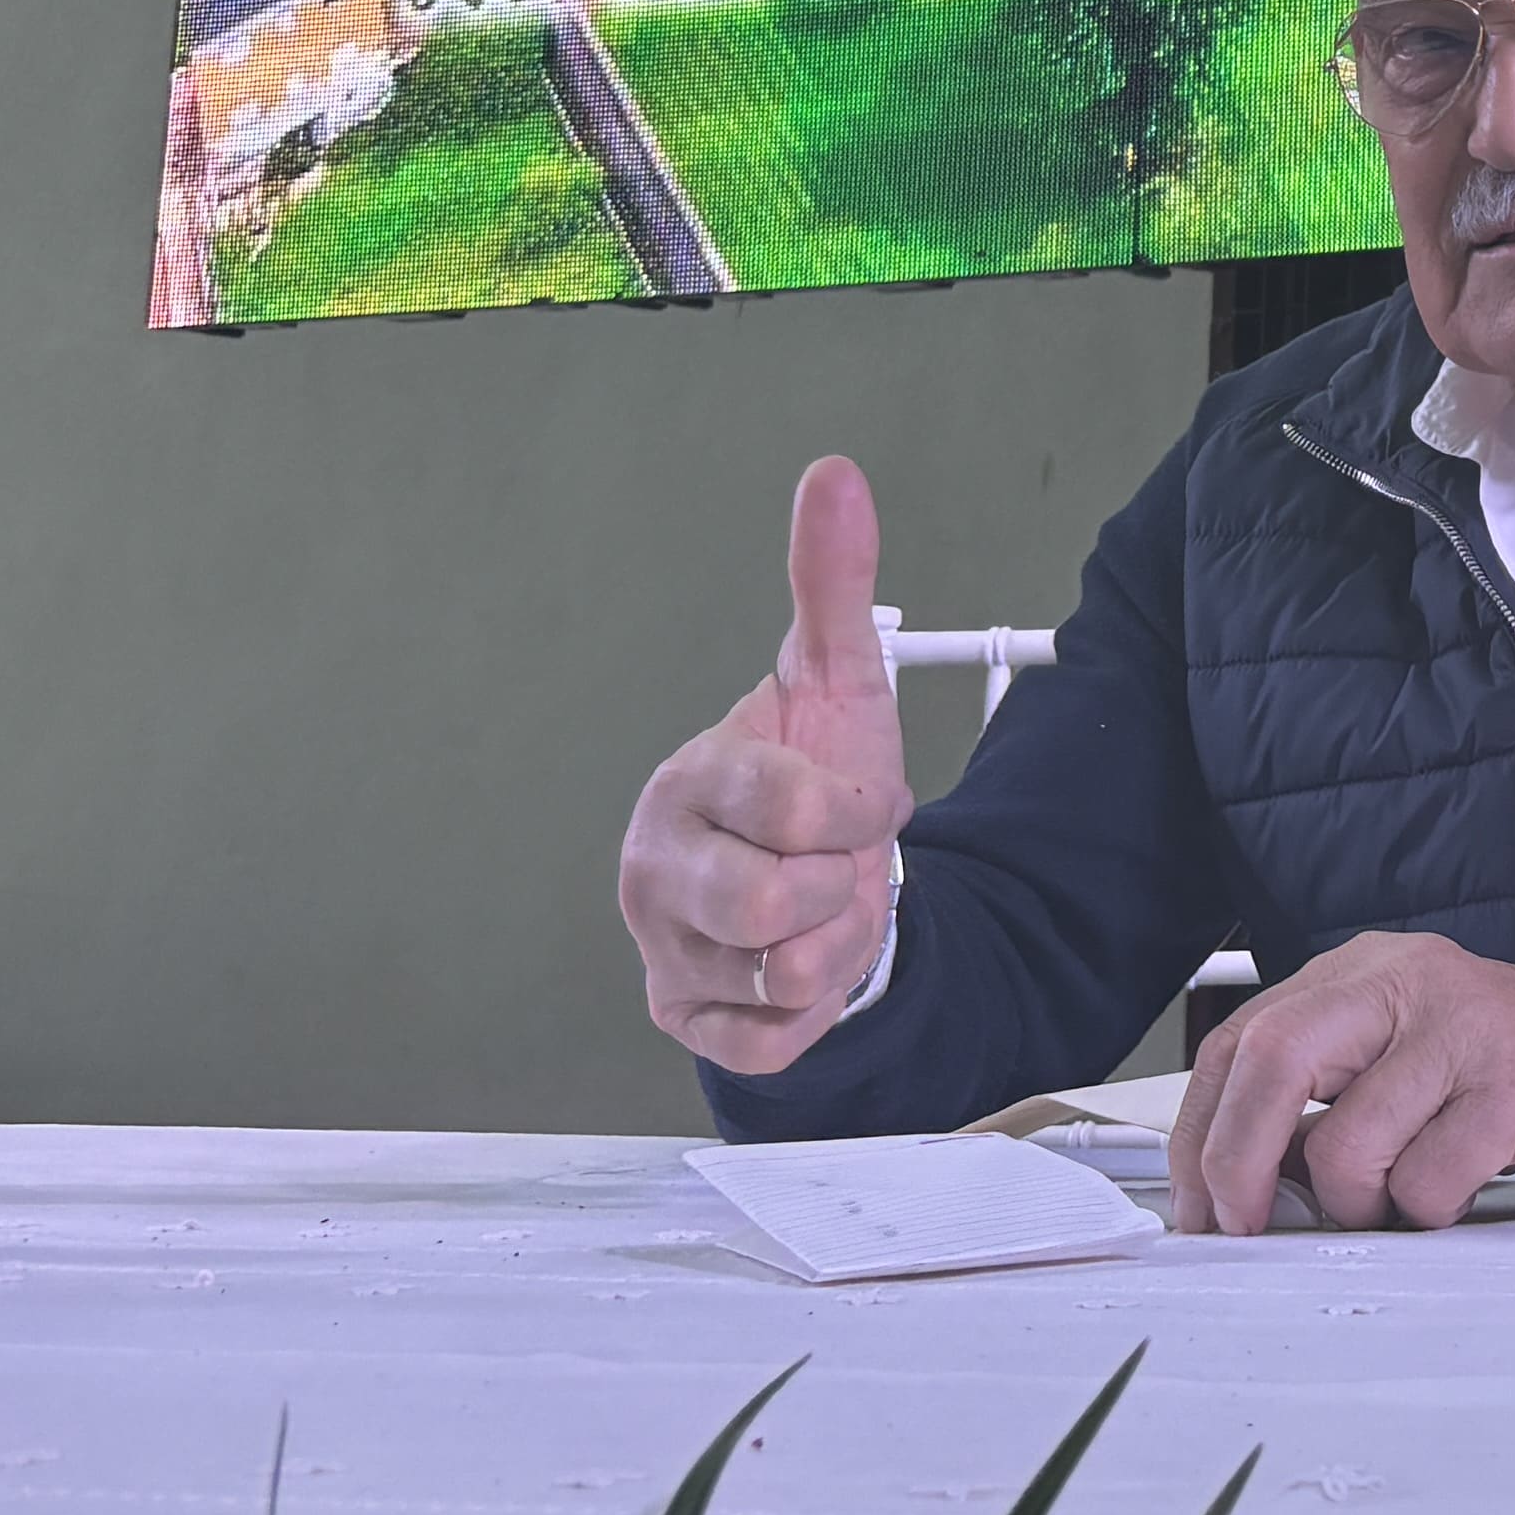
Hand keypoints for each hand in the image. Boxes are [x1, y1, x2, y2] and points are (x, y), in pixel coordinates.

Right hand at [618, 456, 912, 1075]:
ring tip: (825, 906)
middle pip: (773, 903)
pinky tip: (804, 961)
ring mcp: (660, 949)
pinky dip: (814, 1010)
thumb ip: (833, 583)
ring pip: (785, 975)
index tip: (862, 797)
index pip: (791, 803)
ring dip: (839, 946)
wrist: (812, 874)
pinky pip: (774, 1039)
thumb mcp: (837, 681)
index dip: (857, 805)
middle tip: (839, 861)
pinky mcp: (684, 1018)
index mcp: (687, 782)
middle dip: (842, 884)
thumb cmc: (815, 775)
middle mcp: (652, 869)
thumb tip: (834, 475)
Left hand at [1164, 930, 1514, 1232]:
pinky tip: (1464, 1189)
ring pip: (1349, 1142)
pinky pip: (1430, 1179)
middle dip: (1237, 1163)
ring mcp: (1467, 1027)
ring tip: (1404, 1199)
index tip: (1199, 1204)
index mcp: (1369, 972)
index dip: (1204, 1131)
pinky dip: (1432, 1211)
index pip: (1245, 1040)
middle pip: (1274, 1061)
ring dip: (1361, 1204)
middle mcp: (1411, 982)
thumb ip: (1330, 1098)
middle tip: (1243, 1227)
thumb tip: (1236, 1186)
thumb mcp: (1409, 1058)